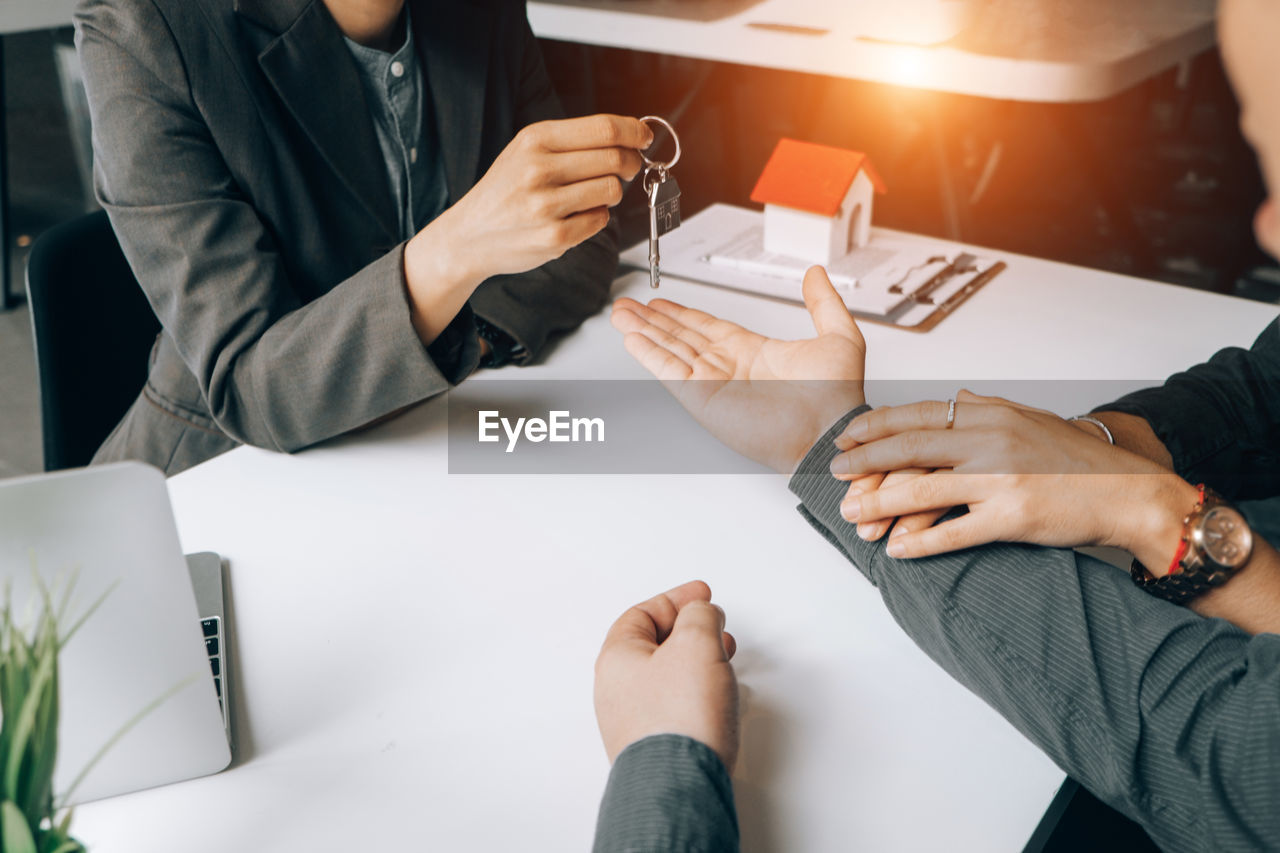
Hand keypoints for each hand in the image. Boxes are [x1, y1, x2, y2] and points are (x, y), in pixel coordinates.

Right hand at [403, 115, 649, 343]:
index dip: (634, 131)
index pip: (604, 128)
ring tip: (593, 194)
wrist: (469, 235)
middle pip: (615, 158)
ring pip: (612, 190)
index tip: (644, 136)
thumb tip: (629, 136)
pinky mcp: (554, 237)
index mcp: (535, 139)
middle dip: (631, 163)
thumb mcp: (527, 151)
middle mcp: (539, 169)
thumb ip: (573, 141)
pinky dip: (597, 217)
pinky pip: (600, 220)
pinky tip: (577, 216)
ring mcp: (546, 205)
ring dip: (612, 192)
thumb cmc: (506, 190)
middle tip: (628, 168)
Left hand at [594, 581, 739, 770]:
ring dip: (698, 662)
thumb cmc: (680, 718)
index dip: (676, 599)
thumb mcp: (695, 642)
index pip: (642, 614)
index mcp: (616, 659)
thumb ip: (699, 616)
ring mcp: (635, 722)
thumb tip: (700, 614)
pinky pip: (676, 707)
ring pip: (667, 678)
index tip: (702, 595)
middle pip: (654, 646)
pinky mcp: (657, 748)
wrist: (680, 784)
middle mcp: (618, 692)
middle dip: (690, 631)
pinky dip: (697, 692)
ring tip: (723, 660)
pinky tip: (717, 697)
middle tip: (715, 625)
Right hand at [611, 266, 866, 472]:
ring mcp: (712, 383)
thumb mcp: (838, 336)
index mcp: (752, 352)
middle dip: (652, 320)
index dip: (682, 314)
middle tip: (628, 306)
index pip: (707, 327)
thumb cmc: (837, 397)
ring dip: (644, 332)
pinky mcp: (703, 398)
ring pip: (669, 350)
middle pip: (680, 336)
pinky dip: (649, 354)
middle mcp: (728, 367)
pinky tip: (632, 339)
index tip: (661, 303)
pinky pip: (670, 371)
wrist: (828, 430)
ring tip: (621, 315)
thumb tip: (817, 274)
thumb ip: (823, 303)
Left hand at [830, 390, 1197, 567]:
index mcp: (992, 412)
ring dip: (880, 503)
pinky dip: (921, 542)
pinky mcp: (1013, 517)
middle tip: (833, 473)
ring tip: (853, 514)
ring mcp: (1001, 479)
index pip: (918, 414)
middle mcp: (992, 439)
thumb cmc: (1080, 460)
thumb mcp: (1031, 418)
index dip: (876, 426)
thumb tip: (954, 396)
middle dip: (864, 461)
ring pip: (922, 489)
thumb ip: (988, 408)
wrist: (1131, 494)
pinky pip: (954, 532)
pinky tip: (897, 549)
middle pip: (909, 447)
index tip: (846, 436)